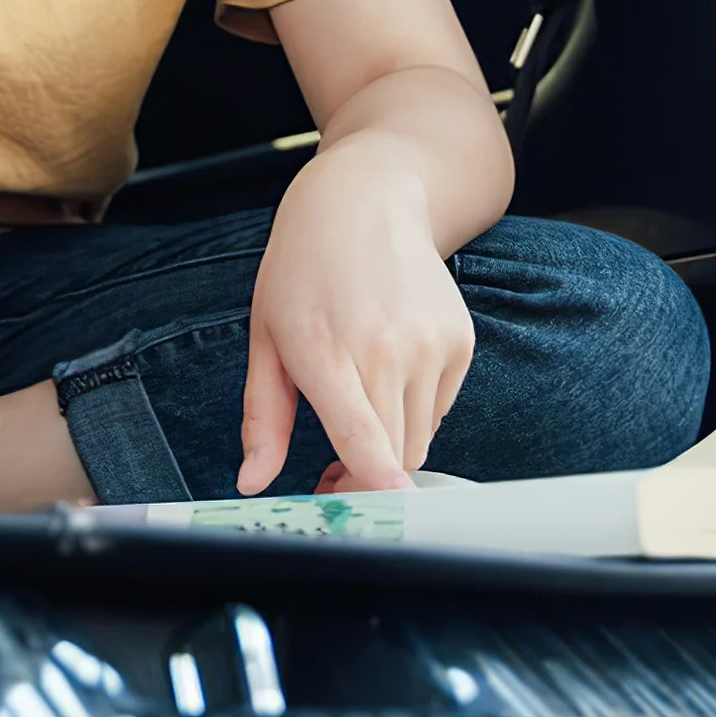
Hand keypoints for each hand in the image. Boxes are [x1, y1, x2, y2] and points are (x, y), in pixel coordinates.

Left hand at [236, 133, 475, 494]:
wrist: (370, 198)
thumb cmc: (307, 265)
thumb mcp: (267, 334)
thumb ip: (263, 415)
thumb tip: (255, 481)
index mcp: (330, 351)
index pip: (363, 439)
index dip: (372, 489)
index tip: (374, 518)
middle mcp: (390, 349)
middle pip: (395, 457)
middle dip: (366, 477)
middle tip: (331, 469)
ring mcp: (433, 343)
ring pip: (420, 438)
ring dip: (392, 442)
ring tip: (362, 408)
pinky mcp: (461, 339)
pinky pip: (441, 406)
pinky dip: (417, 407)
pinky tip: (391, 370)